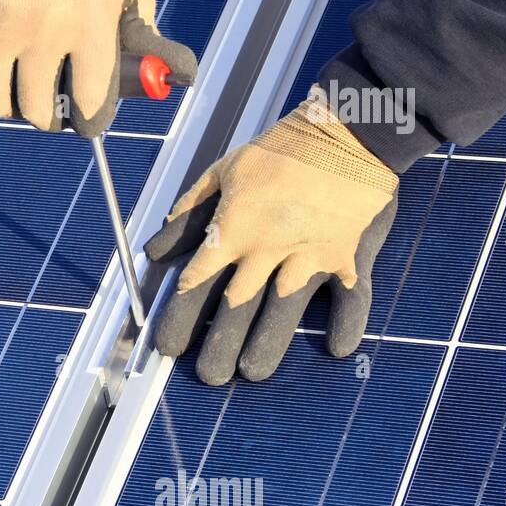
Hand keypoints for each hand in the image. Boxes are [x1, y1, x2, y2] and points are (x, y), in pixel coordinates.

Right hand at [0, 0, 158, 135]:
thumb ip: (146, 34)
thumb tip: (174, 76)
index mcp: (89, 20)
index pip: (89, 97)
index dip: (89, 119)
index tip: (87, 119)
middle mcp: (43, 29)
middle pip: (37, 108)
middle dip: (46, 119)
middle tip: (50, 112)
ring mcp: (0, 29)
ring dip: (10, 109)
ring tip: (18, 98)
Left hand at [144, 96, 399, 384]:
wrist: (349, 129)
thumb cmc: (282, 148)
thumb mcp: (225, 170)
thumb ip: (190, 212)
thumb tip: (156, 248)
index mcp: (234, 228)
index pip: (198, 281)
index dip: (180, 317)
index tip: (170, 346)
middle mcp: (269, 247)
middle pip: (237, 305)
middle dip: (219, 344)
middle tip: (208, 377)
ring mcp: (311, 254)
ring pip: (284, 309)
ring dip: (268, 344)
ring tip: (252, 373)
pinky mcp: (349, 255)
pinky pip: (349, 296)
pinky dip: (346, 323)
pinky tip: (338, 350)